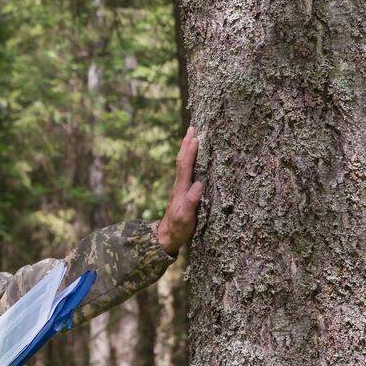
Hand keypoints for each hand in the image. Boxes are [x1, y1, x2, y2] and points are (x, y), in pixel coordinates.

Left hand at [157, 126, 204, 253]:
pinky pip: (187, 170)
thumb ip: (191, 202)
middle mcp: (180, 185)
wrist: (166, 237)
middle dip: (186, 144)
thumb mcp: (185, 218)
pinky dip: (190, 160)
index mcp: (181, 189)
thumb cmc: (178, 228)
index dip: (190, 152)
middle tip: (192, 128)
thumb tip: (199, 185)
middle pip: (182, 160)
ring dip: (187, 149)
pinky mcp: (183, 192)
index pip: (185, 166)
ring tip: (192, 136)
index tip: (195, 137)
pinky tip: (193, 158)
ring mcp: (181, 188)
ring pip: (184, 164)